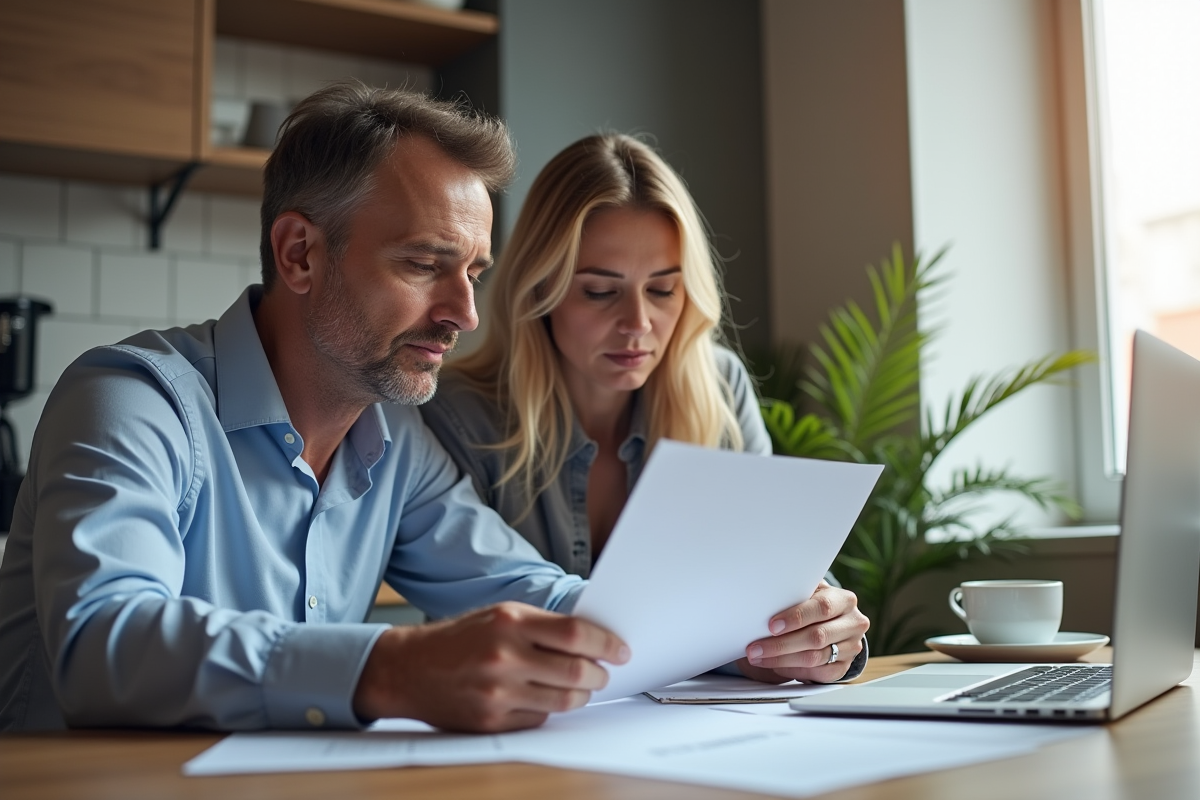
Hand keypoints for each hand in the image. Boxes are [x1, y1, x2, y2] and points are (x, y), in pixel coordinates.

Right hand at [352, 602, 628, 731]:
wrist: (409, 669)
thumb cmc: (460, 639)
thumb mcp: (500, 616)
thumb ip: (543, 625)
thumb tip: (592, 638)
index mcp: (509, 622)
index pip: (575, 634)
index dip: (606, 644)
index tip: (620, 649)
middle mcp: (504, 657)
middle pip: (576, 672)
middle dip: (598, 674)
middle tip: (602, 671)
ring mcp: (497, 693)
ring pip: (563, 702)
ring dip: (581, 695)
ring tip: (580, 686)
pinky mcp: (491, 721)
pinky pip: (540, 720)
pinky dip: (550, 710)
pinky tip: (544, 698)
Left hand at [736, 582, 868, 683]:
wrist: (834, 623)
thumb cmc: (813, 604)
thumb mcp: (809, 593)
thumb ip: (794, 594)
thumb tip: (763, 600)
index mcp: (844, 600)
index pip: (822, 608)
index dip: (796, 617)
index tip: (772, 626)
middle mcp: (853, 624)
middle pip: (817, 637)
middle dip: (781, 644)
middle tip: (755, 648)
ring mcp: (851, 647)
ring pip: (815, 658)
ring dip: (782, 660)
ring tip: (759, 658)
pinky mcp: (844, 667)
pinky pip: (818, 674)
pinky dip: (794, 671)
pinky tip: (776, 666)